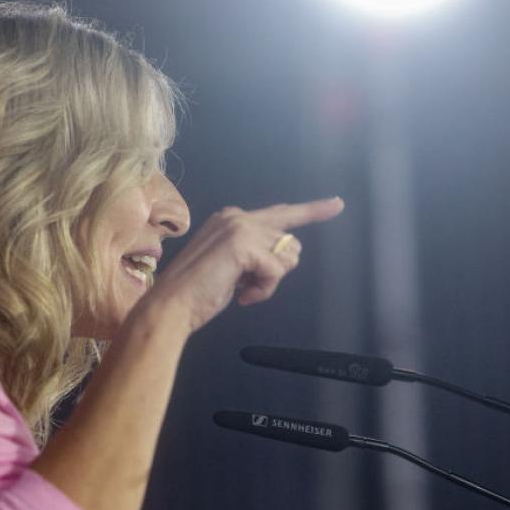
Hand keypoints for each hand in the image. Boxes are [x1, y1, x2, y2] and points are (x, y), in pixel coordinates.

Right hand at [144, 196, 344, 333]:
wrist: (172, 305)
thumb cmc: (199, 292)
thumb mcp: (234, 266)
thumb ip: (256, 254)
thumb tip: (287, 255)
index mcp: (231, 218)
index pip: (281, 213)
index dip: (312, 210)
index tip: (337, 204)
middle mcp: (237, 215)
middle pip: (289, 240)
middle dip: (277, 270)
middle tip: (247, 286)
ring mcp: (240, 227)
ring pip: (286, 256)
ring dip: (269, 282)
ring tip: (241, 289)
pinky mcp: (242, 244)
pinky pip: (276, 271)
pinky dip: (264, 290)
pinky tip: (242, 295)